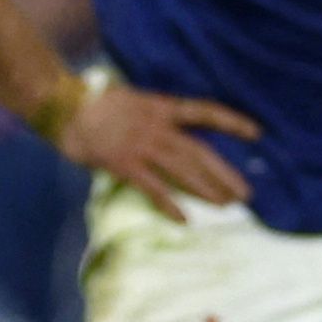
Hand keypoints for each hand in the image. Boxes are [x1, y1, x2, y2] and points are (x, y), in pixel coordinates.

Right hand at [54, 80, 258, 213]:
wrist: (65, 107)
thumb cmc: (97, 103)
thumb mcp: (134, 101)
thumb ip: (157, 117)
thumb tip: (176, 129)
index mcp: (162, 107)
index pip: (205, 112)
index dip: (232, 122)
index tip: (257, 133)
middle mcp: (157, 127)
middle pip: (200, 152)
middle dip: (225, 173)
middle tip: (247, 194)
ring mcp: (141, 146)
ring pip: (182, 171)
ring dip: (206, 190)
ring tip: (226, 206)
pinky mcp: (123, 164)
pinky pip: (152, 187)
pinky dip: (168, 204)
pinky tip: (184, 220)